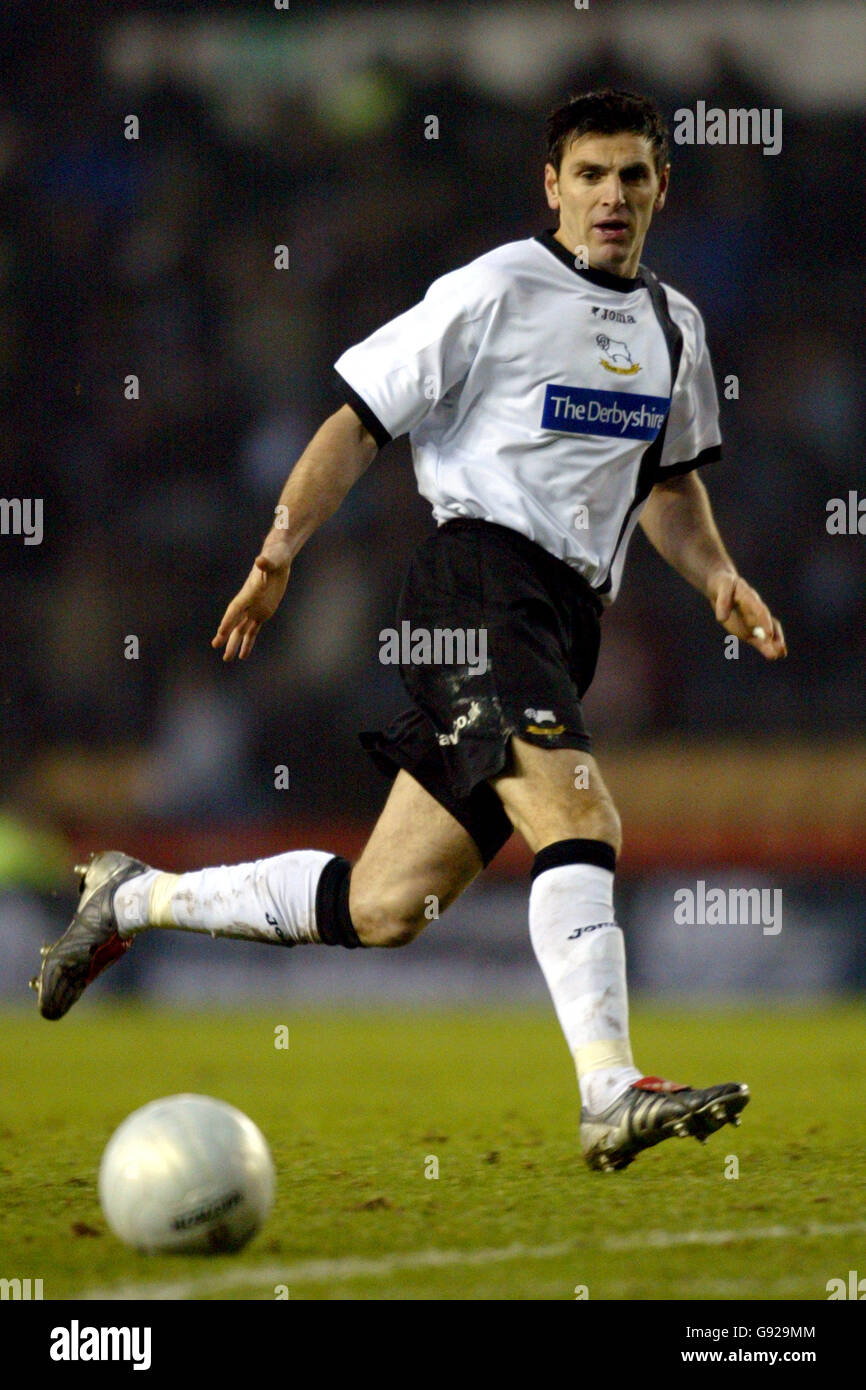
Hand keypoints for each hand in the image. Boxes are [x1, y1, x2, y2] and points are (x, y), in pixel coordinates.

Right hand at [212, 535, 292, 661]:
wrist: (277, 557)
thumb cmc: (275, 556)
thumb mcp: (273, 559)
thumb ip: (266, 562)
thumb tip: (260, 560)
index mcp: (249, 592)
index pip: (236, 609)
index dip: (228, 620)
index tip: (220, 632)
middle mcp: (248, 602)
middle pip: (234, 621)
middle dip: (226, 634)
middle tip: (215, 646)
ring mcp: (254, 608)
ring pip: (242, 630)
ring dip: (234, 643)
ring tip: (227, 658)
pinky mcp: (263, 612)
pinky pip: (253, 630)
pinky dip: (248, 642)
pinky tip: (243, 655)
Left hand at [710, 572, 786, 658]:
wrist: (723, 587)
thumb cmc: (723, 585)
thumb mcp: (722, 587)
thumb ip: (723, 601)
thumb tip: (721, 619)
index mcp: (751, 599)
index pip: (760, 611)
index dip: (765, 622)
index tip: (768, 635)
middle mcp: (756, 611)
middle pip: (769, 624)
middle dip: (774, 636)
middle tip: (780, 648)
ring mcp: (754, 621)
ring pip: (767, 634)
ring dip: (773, 644)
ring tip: (780, 655)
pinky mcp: (748, 630)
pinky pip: (759, 640)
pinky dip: (766, 647)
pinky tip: (774, 656)